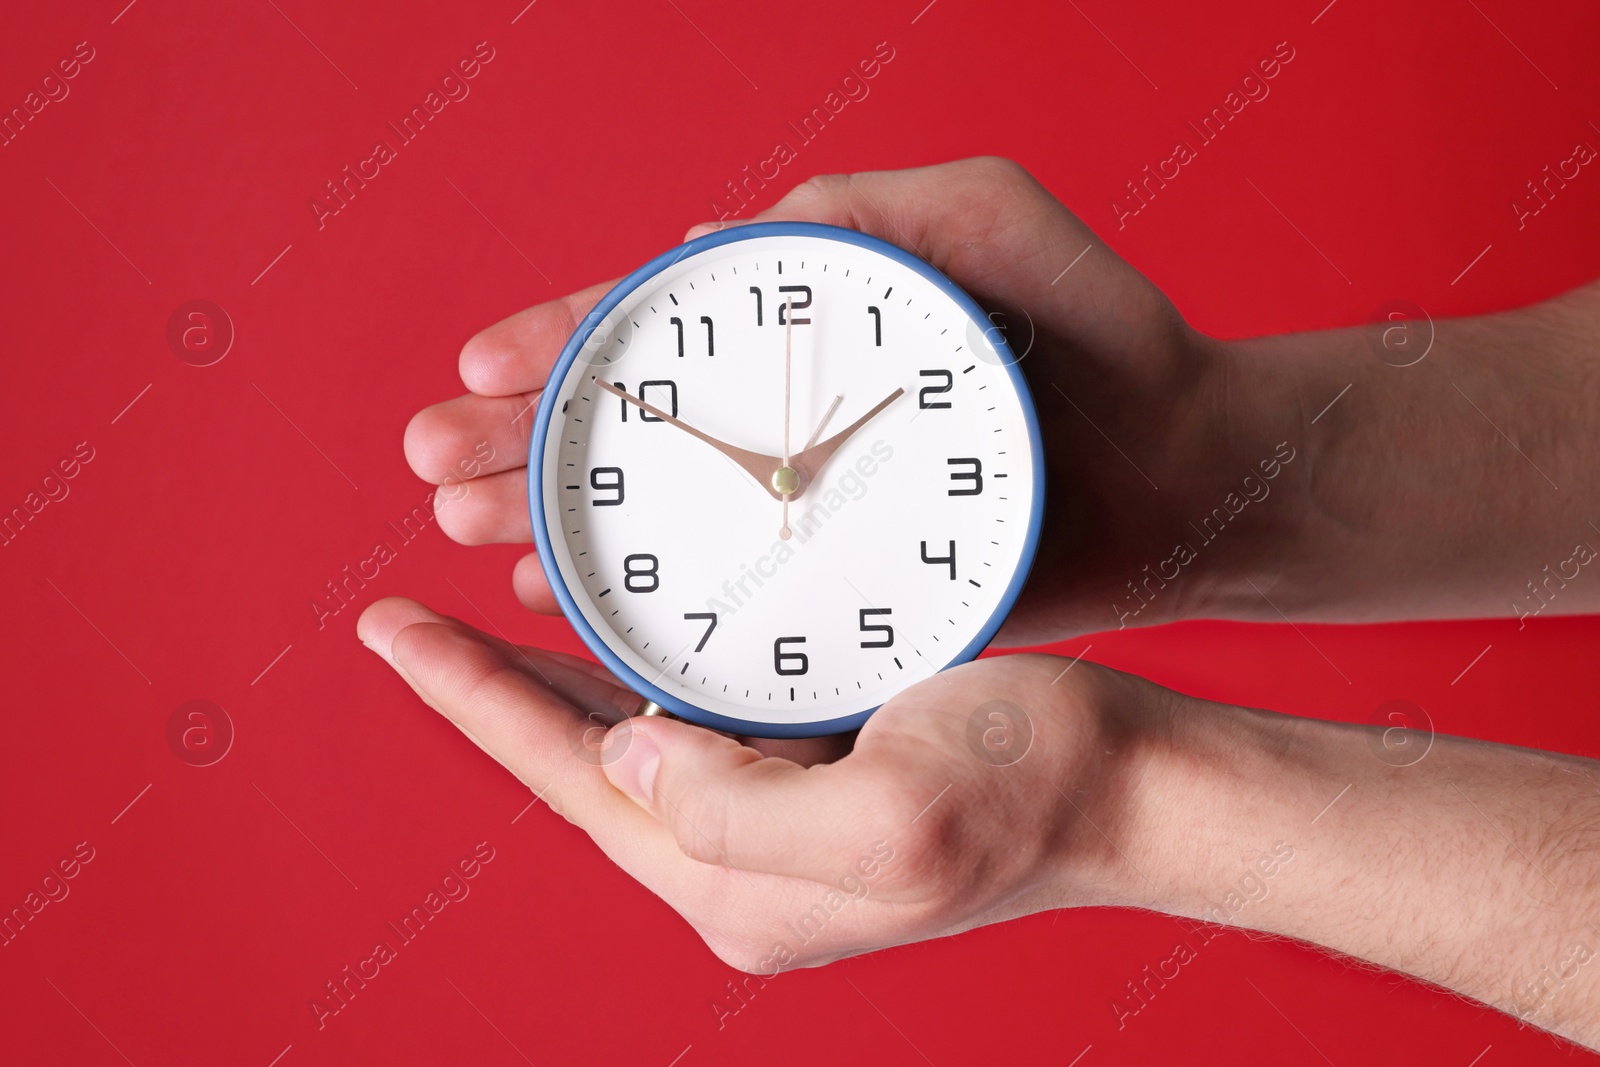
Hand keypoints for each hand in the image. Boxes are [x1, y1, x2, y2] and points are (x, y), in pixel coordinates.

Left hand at [356, 596, 1148, 971]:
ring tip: (492, 619)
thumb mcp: (892, 811)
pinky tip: (627, 633)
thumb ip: (735, 805)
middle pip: (584, 768)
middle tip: (414, 619)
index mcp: (741, 883)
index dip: (473, 698)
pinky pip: (700, 729)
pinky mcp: (818, 784)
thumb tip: (625, 759)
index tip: (392, 628)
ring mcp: (783, 828)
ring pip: (635, 747)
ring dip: (562, 680)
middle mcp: (746, 866)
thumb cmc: (1039, 791)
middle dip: (495, 692)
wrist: (1138, 788)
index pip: (568, 780)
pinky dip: (645, 675)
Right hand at [402, 157, 1288, 642]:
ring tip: (471, 533)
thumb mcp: (997, 227)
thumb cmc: (1108, 338)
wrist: (1191, 473)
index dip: (570, 344)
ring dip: (556, 520)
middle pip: (637, 426)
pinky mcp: (845, 581)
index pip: (666, 329)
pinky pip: (719, 590)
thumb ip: (874, 207)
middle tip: (434, 466)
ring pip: (657, 511)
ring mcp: (817, 501)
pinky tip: (564, 603)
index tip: (485, 368)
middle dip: (530, 443)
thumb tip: (709, 246)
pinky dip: (638, 597)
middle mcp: (800, 415)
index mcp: (814, 327)